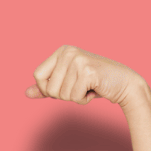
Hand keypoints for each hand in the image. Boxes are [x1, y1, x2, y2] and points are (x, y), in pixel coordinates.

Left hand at [25, 45, 143, 105]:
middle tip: (80, 87)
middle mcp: (68, 52)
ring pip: (61, 94)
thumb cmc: (95, 83)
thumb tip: (26, 93)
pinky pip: (74, 96)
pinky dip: (83, 99)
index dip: (47, 88)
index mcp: (62, 51)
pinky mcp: (88, 71)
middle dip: (64, 95)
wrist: (124, 84)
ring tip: (88, 87)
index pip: (37, 76)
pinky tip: (94, 90)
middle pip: (49, 88)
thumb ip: (47, 87)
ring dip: (75, 97)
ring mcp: (78, 60)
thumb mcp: (67, 83)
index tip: (64, 86)